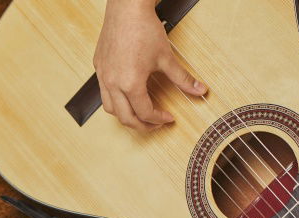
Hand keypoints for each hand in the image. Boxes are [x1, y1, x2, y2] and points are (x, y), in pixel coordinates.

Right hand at [93, 0, 206, 130]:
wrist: (127, 9)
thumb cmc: (144, 29)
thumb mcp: (166, 57)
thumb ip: (182, 78)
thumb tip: (200, 90)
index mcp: (130, 84)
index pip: (144, 112)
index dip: (158, 119)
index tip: (168, 118)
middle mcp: (113, 83)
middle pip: (125, 118)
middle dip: (142, 125)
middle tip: (154, 124)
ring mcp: (103, 76)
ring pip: (110, 109)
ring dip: (125, 115)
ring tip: (138, 113)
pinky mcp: (99, 68)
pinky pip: (103, 92)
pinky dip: (115, 100)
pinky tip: (126, 93)